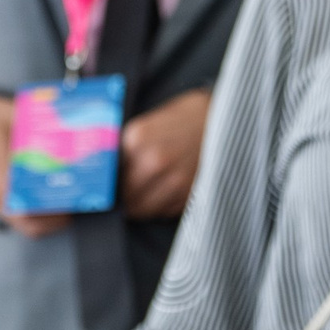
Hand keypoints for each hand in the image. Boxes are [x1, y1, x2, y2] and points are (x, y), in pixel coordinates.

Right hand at [0, 89, 66, 236]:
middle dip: (51, 220)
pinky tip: (41, 199)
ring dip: (41, 218)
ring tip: (61, 204)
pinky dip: (28, 212)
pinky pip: (10, 212)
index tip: (70, 204)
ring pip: (18, 221)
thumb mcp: (12, 116)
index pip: (26, 205)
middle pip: (25, 221)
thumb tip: (68, 139)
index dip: (51, 212)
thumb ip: (38, 130)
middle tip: (71, 207)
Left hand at [120, 88, 210, 219]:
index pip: (108, 176)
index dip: (107, 183)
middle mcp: (154, 162)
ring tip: (145, 192)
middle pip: (124, 197)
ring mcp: (174, 180)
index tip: (107, 185)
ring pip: (142, 210)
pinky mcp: (190, 193)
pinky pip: (163, 212)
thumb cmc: (184, 118)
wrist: (223, 119)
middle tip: (124, 191)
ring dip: (140, 205)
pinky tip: (164, 191)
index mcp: (138, 139)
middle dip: (123, 197)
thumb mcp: (147, 123)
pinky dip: (160, 206)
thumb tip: (105, 173)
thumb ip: (125, 148)